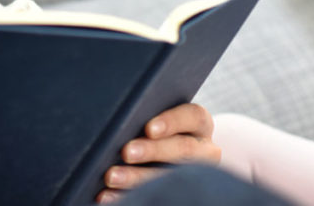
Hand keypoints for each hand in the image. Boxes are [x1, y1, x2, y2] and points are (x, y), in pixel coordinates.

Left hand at [97, 103, 219, 203]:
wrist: (179, 161)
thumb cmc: (160, 133)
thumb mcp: (161, 121)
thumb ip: (146, 116)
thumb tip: (118, 119)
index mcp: (199, 124)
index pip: (193, 116)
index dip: (172, 121)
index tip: (149, 129)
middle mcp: (204, 149)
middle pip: (184, 148)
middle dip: (152, 150)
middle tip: (126, 152)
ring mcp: (197, 174)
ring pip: (171, 176)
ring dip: (138, 177)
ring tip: (112, 177)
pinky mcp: (184, 192)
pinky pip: (161, 196)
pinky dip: (128, 195)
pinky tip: (109, 195)